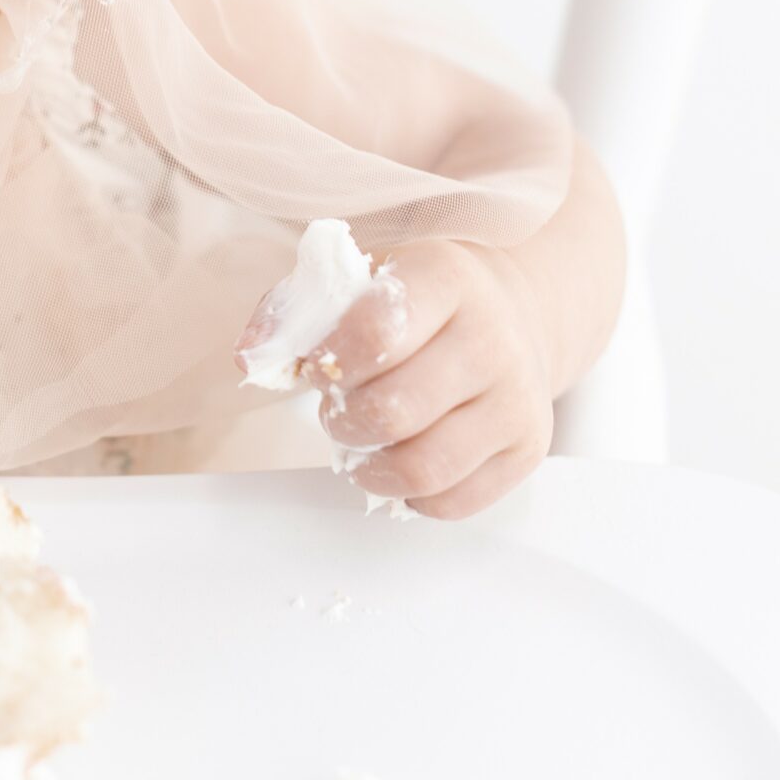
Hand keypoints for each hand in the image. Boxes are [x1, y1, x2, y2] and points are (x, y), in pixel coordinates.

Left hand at [239, 237, 554, 520]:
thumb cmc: (415, 301)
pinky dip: (410, 495)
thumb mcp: (359, 279)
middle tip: (338, 407)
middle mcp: (493, 338)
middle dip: (343, 420)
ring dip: (370, 467)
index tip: (320, 365)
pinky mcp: (529, 448)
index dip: (330, 361)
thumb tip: (250, 357)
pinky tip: (401, 461)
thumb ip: (297, 310)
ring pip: (423, 468)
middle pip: (394, 411)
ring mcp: (518, 398)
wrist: (511, 312)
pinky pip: (453, 502)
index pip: (377, 330)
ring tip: (362, 443)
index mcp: (446, 278)